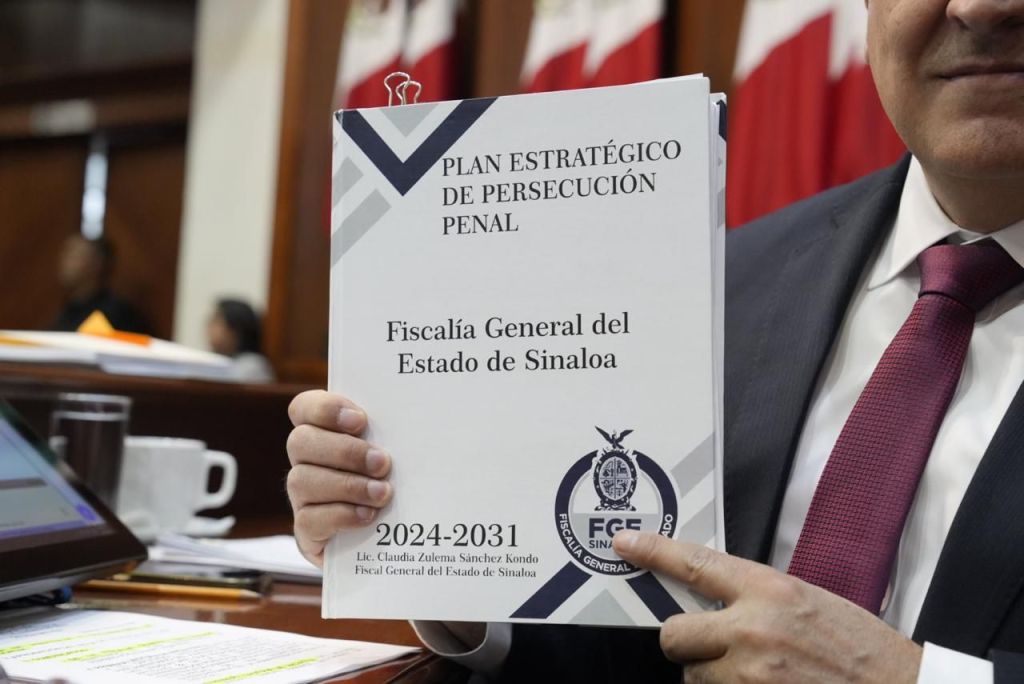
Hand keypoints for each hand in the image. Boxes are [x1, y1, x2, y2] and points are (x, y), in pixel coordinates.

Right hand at [286, 390, 392, 566]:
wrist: (391, 535)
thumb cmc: (397, 477)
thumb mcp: (397, 450)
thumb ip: (395, 432)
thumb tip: (422, 421)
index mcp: (322, 431)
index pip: (303, 407)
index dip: (325, 409)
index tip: (360, 420)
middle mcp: (305, 460)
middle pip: (300, 442)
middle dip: (344, 451)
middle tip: (382, 463)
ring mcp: (302, 495)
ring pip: (302, 481)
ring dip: (347, 485)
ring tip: (383, 493)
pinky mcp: (307, 529)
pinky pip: (308, 520)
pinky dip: (341, 516)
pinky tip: (367, 515)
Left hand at [613, 531, 922, 683]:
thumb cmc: (859, 647)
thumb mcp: (805, 601)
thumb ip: (755, 597)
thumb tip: (711, 601)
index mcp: (768, 590)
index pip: (695, 563)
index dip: (653, 551)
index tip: (624, 544)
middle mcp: (752, 629)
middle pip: (674, 634)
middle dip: (684, 643)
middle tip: (710, 647)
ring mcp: (751, 674)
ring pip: (693, 676)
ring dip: (711, 677)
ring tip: (756, 674)